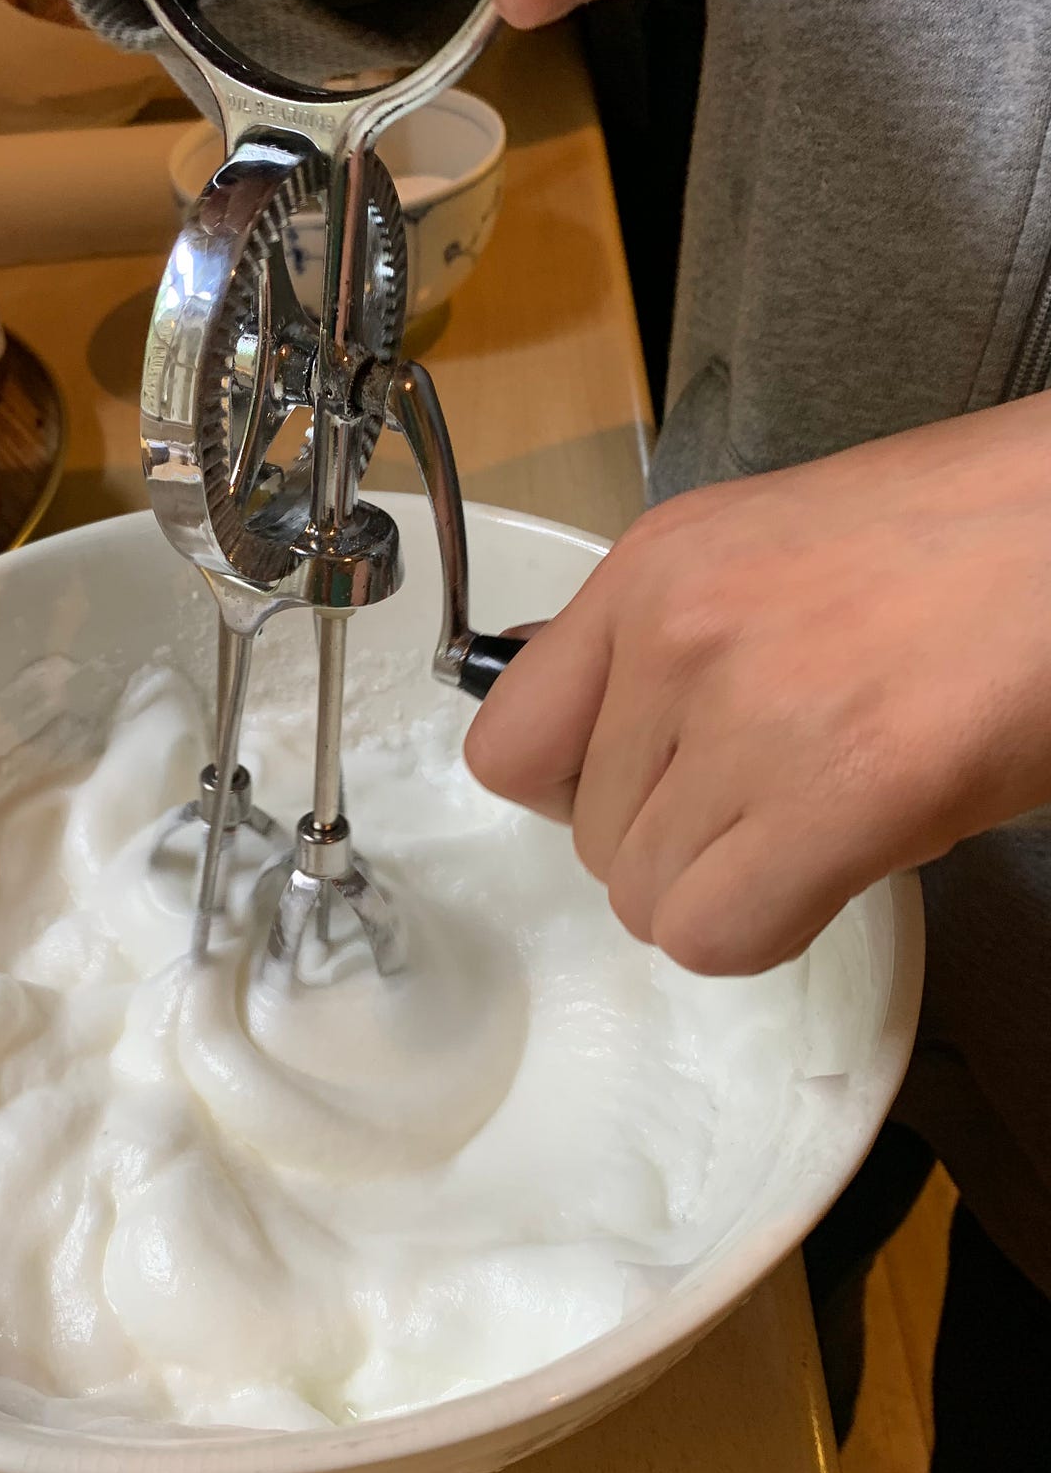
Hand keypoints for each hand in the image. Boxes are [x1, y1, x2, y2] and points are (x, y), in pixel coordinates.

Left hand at [464, 396, 1050, 974]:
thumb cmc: (967, 536)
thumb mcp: (769, 550)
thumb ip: (664, 643)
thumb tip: (597, 741)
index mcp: (652, 570)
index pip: (506, 745)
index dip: (568, 794)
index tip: (639, 789)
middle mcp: (676, 636)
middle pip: (591, 841)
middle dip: (679, 845)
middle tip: (778, 798)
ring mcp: (749, 714)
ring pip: (648, 900)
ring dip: (731, 888)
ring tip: (824, 817)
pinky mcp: (839, 792)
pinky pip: (717, 935)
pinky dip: (767, 929)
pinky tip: (835, 868)